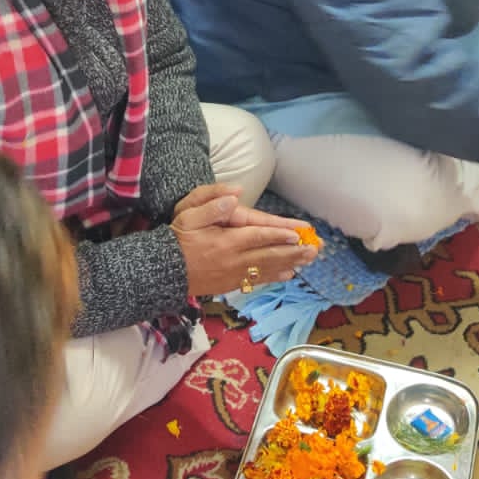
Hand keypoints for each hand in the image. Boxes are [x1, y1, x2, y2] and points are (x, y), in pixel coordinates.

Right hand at [172, 184, 319, 296]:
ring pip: (267, 270)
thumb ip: (211, 203)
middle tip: (315, 249)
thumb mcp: (188, 214)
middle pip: (269, 255)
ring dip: (290, 264)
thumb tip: (235, 195)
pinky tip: (288, 274)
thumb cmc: (177, 238)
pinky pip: (257, 281)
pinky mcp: (230, 284)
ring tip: (309, 260)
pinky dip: (274, 277)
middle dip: (294, 252)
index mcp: (225, 241)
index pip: (258, 236)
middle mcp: (233, 260)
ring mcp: (233, 274)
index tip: (299, 234)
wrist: (163, 270)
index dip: (280, 235)